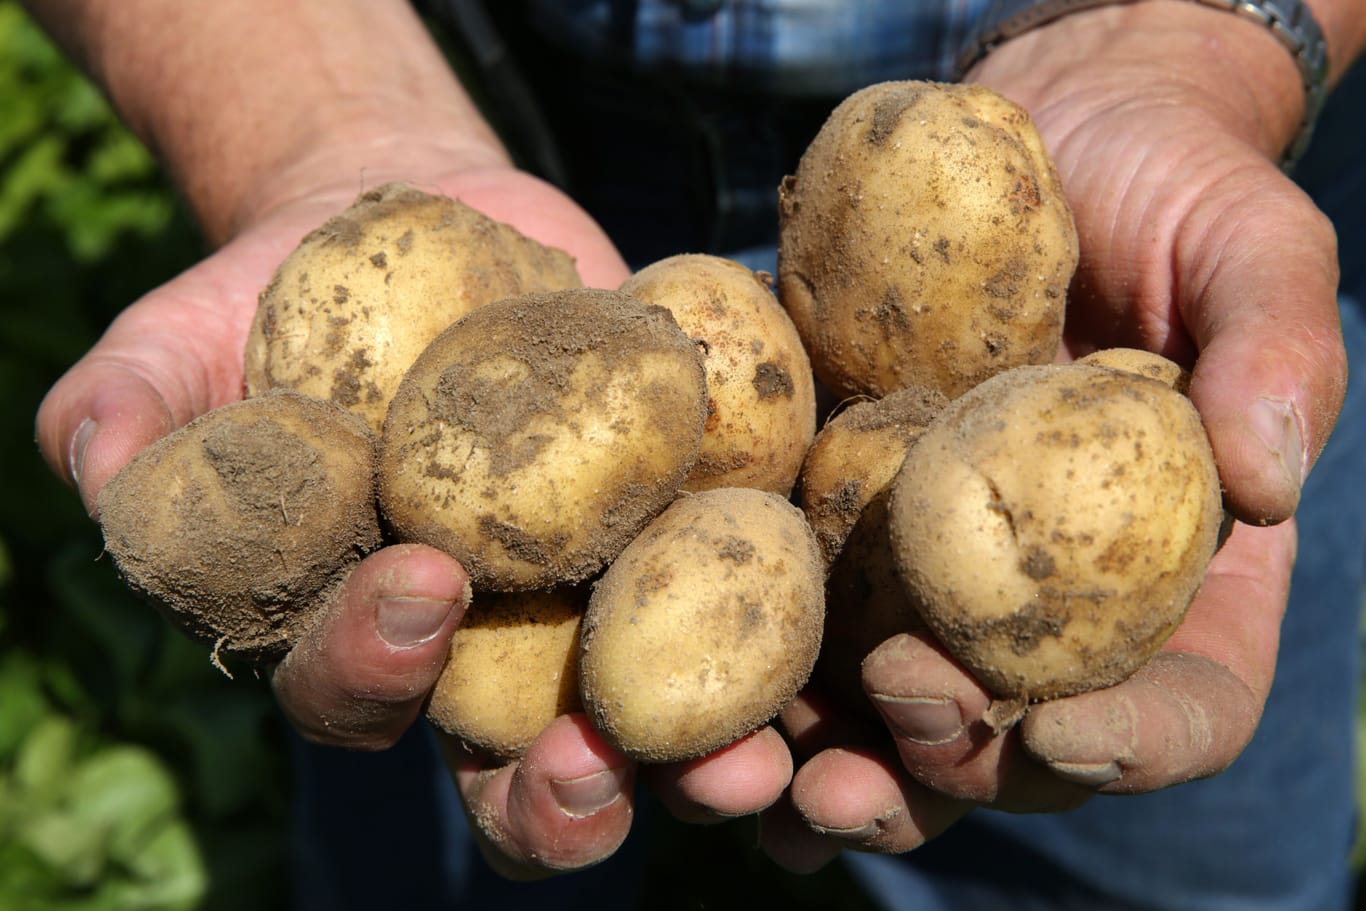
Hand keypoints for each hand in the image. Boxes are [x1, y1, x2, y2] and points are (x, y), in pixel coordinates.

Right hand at [35, 147, 796, 874]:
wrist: (417, 230)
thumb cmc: (276, 299)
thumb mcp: (177, 344)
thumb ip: (128, 418)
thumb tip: (95, 467)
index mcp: (354, 631)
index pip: (356, 690)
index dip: (378, 664)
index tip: (416, 586)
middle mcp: (483, 650)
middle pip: (518, 762)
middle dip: (561, 789)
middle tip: (600, 768)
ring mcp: (592, 600)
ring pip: (648, 717)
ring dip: (701, 759)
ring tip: (756, 762)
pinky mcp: (680, 534)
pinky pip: (739, 603)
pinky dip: (791, 639)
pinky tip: (840, 649)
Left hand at [760, 2, 1346, 868]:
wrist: (1040, 132)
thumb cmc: (1169, 186)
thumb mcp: (1249, 245)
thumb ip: (1277, 351)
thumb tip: (1269, 481)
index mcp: (1176, 570)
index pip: (1185, 702)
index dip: (1136, 744)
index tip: (1062, 734)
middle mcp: (1048, 593)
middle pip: (1010, 734)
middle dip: (939, 769)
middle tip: (869, 770)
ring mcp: (934, 562)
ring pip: (887, 701)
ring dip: (829, 758)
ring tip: (766, 789)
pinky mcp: (839, 507)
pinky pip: (796, 597)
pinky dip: (748, 654)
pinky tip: (694, 690)